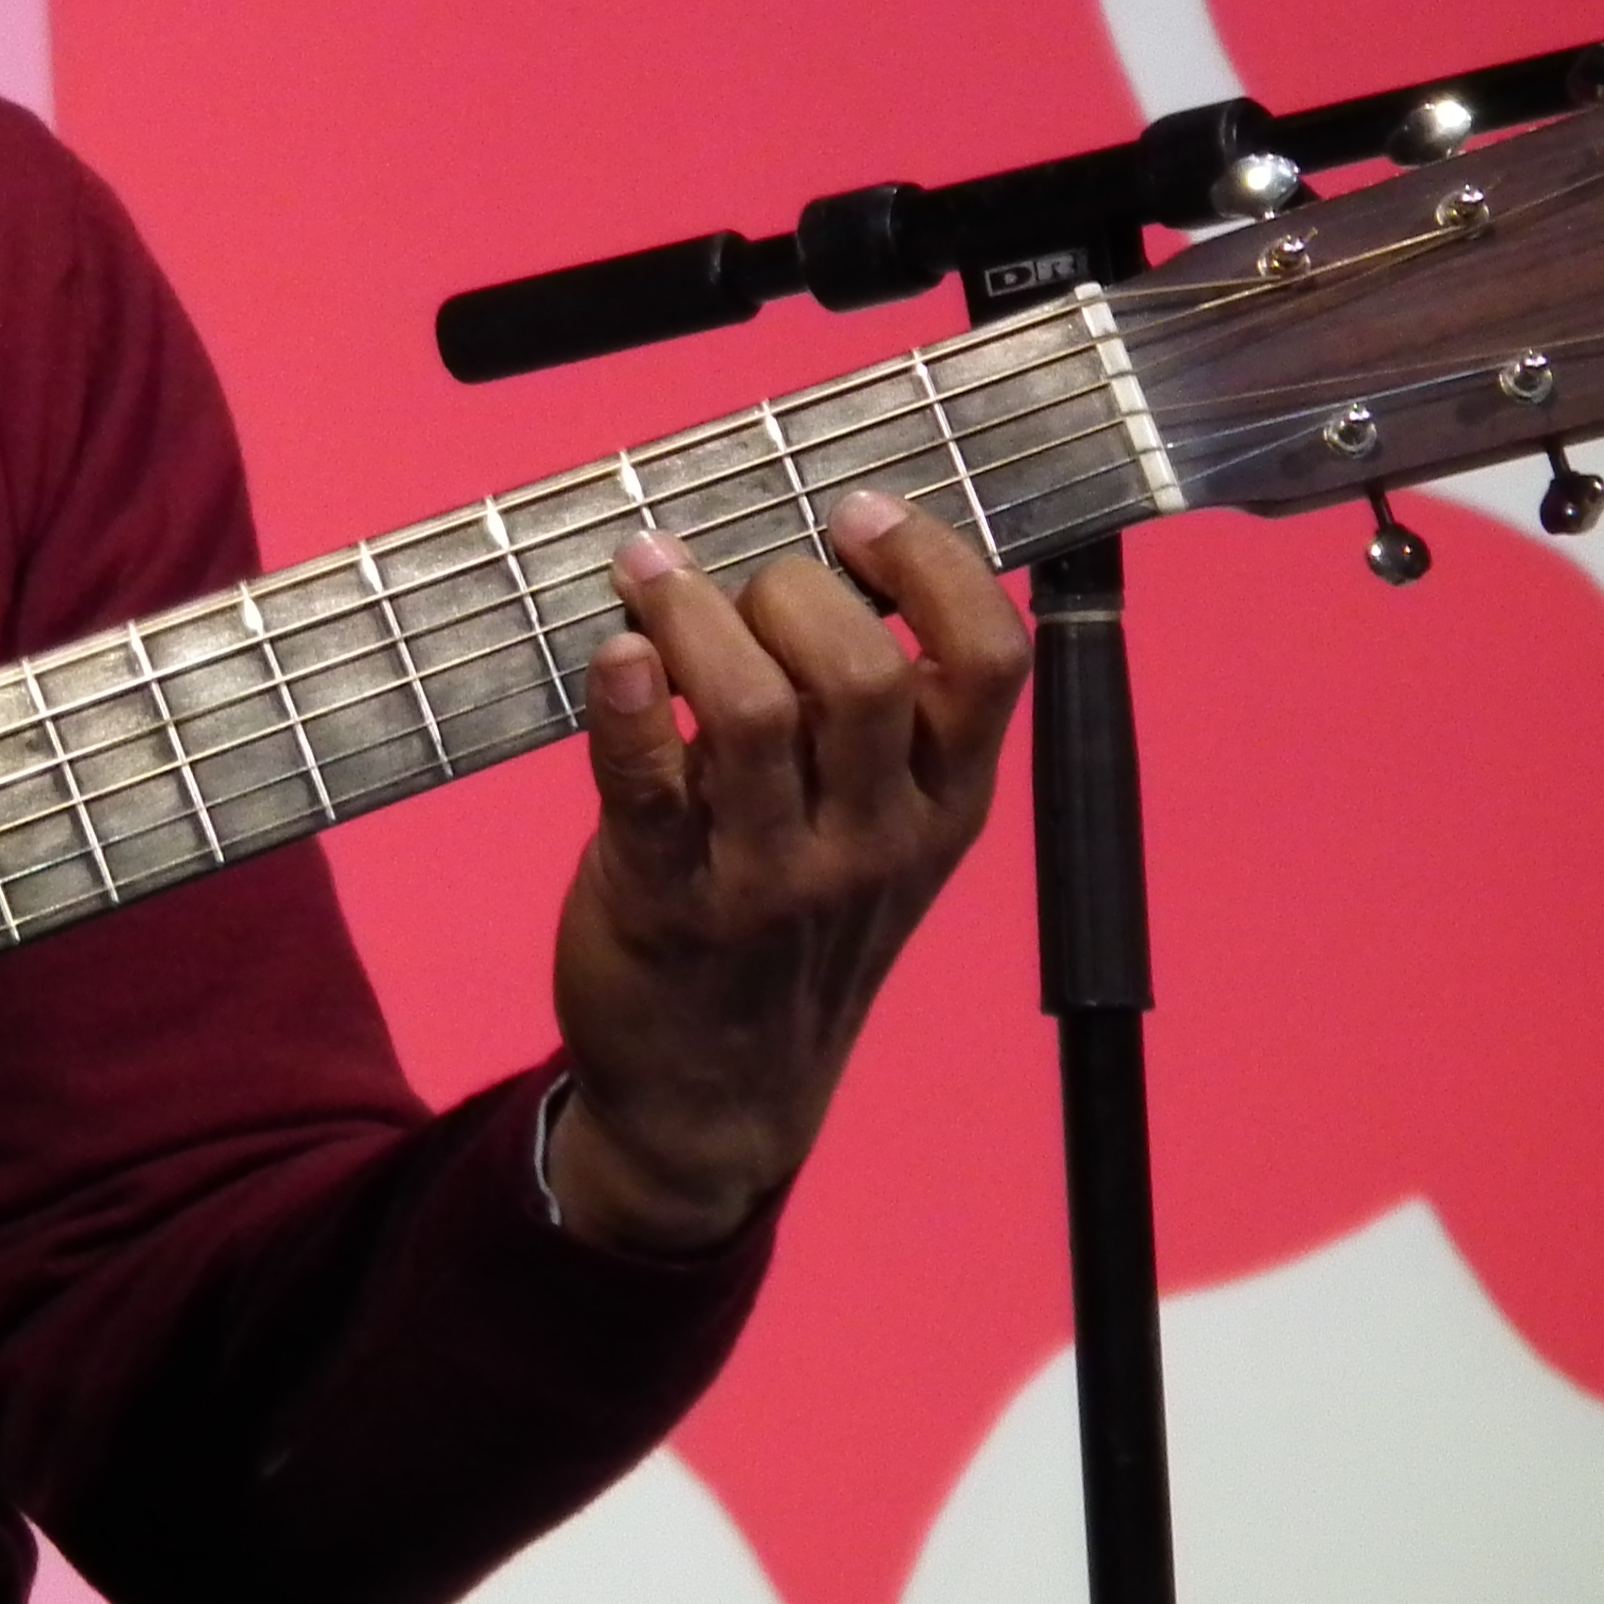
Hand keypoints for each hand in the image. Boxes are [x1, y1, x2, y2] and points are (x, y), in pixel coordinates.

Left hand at [545, 490, 1029, 1256]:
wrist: (716, 1094)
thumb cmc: (795, 923)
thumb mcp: (884, 835)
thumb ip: (886, 720)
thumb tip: (839, 545)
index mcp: (946, 806)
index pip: (989, 661)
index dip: (932, 564)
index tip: (861, 510)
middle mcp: (875, 841)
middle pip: (863, 673)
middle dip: (791, 587)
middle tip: (737, 577)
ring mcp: (773, 879)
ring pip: (754, 712)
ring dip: (695, 617)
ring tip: (649, 573)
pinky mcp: (666, 903)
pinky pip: (648, 786)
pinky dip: (628, 704)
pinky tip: (614, 652)